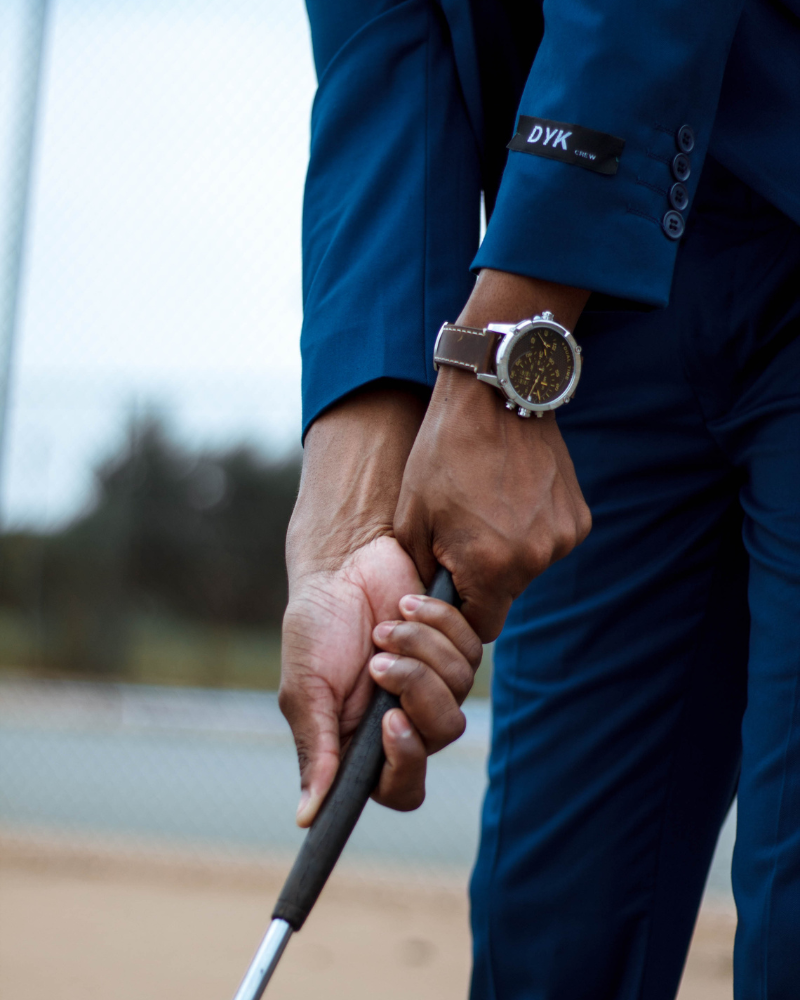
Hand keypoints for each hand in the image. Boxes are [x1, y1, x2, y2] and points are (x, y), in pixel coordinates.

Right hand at [280, 387, 427, 826]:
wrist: (344, 560)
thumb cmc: (316, 625)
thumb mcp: (305, 687)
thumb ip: (315, 747)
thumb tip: (306, 818)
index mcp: (364, 742)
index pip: (402, 788)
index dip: (405, 764)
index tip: (392, 722)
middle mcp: (405, 720)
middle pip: (441, 734)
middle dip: (415, 690)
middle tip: (380, 660)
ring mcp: (436, 684)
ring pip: (460, 692)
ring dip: (420, 649)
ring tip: (386, 625)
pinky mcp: (456, 647)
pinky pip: (471, 651)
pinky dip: (437, 623)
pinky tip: (408, 604)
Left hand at [393, 270, 591, 640]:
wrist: (496, 394)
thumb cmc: (443, 453)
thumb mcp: (413, 518)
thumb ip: (423, 572)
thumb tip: (432, 603)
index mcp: (491, 566)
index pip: (481, 627)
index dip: (461, 614)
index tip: (449, 587)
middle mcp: (536, 559)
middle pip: (506, 595)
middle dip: (483, 577)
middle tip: (462, 532)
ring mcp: (563, 537)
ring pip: (528, 567)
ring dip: (508, 551)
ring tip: (487, 505)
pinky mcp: (579, 517)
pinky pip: (548, 541)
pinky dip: (530, 528)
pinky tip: (512, 493)